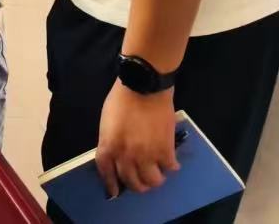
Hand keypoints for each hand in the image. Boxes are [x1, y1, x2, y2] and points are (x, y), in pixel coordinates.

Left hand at [95, 82, 179, 196]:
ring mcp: (146, 155)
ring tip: (157, 172)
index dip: (111, 184)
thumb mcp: (107, 122)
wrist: (144, 87)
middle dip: (136, 185)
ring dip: (154, 179)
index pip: (107, 172)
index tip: (115, 191)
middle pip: (131, 181)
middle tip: (141, 181)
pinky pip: (170, 168)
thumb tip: (117, 154)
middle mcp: (126, 155)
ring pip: (152, 181)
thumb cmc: (121, 99)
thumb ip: (110, 140)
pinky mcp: (165, 151)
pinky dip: (171, 166)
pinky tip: (171, 161)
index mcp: (108, 146)